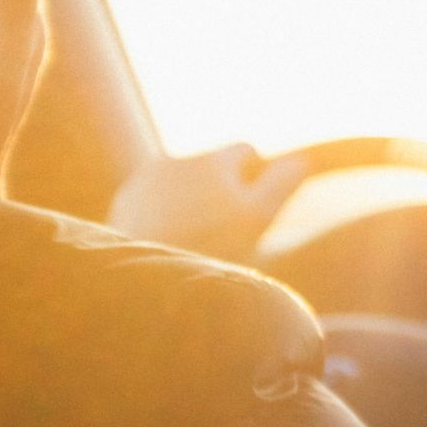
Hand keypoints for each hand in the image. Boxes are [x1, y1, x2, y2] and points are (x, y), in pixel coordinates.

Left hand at [106, 143, 308, 263]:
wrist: (144, 277)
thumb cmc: (208, 248)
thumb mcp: (258, 217)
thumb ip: (281, 183)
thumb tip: (303, 159)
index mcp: (213, 161)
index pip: (245, 150)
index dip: (255, 177)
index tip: (253, 207)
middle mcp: (177, 160)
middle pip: (211, 166)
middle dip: (219, 189)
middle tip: (225, 232)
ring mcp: (145, 180)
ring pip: (180, 183)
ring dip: (190, 202)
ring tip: (193, 242)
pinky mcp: (123, 202)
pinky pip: (152, 200)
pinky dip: (162, 215)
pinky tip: (166, 244)